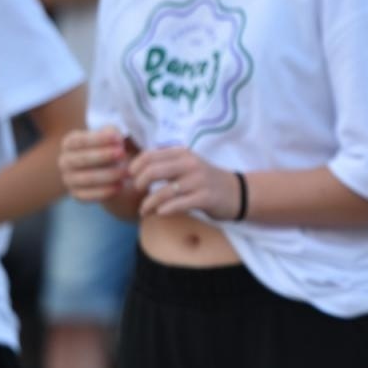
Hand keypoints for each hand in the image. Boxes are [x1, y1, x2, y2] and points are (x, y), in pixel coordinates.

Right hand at [59, 126, 135, 202]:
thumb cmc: (111, 147)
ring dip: (108, 175)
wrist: (112, 170)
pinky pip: (87, 195)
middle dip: (103, 156)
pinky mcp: (76, 195)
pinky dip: (104, 191)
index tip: (118, 139)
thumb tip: (115, 136)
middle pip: (82, 159)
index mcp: (69, 143)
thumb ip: (112, 133)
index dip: (99, 139)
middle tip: (122, 154)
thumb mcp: (112, 137)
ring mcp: (68, 179)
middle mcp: (65, 161)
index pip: (79, 140)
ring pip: (86, 178)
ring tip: (126, 172)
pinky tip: (120, 186)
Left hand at [128, 146, 242, 219]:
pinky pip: (178, 204)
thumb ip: (166, 164)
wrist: (237, 192)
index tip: (131, 178)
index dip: (135, 167)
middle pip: (153, 171)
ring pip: (164, 192)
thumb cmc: (206, 180)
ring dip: (149, 203)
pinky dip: (164, 210)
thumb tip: (136, 169)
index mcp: (183, 153)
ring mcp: (198, 181)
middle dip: (139, 184)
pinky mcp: (204, 197)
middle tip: (137, 193)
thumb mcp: (188, 165)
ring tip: (144, 210)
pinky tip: (159, 213)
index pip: (150, 155)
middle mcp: (190, 164)